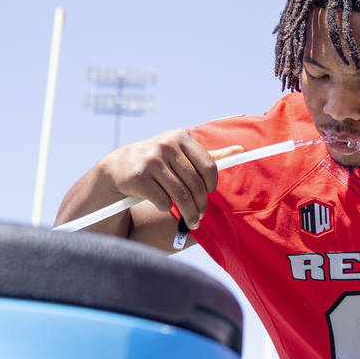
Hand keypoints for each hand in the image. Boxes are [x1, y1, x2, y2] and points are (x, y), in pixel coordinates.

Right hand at [98, 129, 242, 228]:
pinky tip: (166, 208)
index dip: (211, 185)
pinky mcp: (139, 176)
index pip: (208, 166)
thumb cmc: (159, 161)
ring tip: (191, 221)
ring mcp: (151, 160)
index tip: (207, 194)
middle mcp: (166, 145)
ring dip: (188, 213)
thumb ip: (210, 154)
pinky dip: (167, 208)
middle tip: (199, 216)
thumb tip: (240, 150)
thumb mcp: (182, 153)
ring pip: (180, 195)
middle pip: (195, 184)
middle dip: (200, 205)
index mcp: (181, 137)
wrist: (119, 167)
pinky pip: (163, 200)